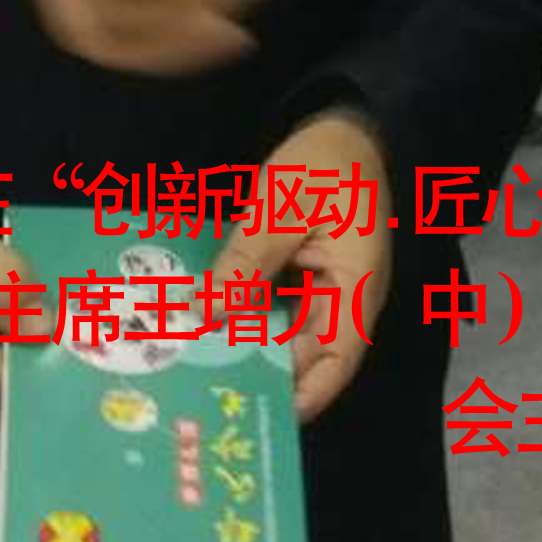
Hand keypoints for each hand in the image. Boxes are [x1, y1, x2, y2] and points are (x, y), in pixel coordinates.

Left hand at [213, 110, 389, 423]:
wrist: (343, 124)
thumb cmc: (325, 164)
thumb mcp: (281, 210)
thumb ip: (245, 264)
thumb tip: (200, 317)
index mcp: (356, 291)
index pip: (334, 365)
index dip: (297, 398)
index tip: (247, 418)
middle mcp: (341, 301)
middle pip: (299, 357)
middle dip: (252, 377)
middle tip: (195, 397)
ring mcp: (319, 290)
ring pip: (277, 336)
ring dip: (238, 348)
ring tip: (185, 367)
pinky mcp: (298, 276)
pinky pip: (267, 309)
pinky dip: (236, 316)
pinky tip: (195, 322)